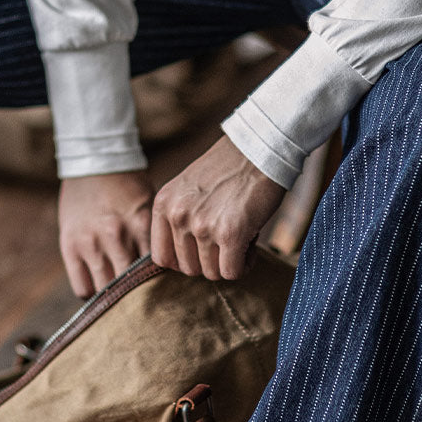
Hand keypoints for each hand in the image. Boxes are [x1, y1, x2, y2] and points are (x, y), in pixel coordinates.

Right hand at [59, 170, 154, 297]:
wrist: (93, 162)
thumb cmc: (128, 187)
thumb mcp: (149, 206)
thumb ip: (156, 237)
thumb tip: (170, 272)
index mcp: (140, 225)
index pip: (155, 270)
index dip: (160, 287)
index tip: (163, 296)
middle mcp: (115, 235)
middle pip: (131, 284)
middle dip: (139, 298)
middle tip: (145, 308)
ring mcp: (90, 242)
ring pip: (106, 290)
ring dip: (115, 298)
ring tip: (122, 302)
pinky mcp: (69, 246)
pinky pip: (82, 288)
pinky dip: (93, 295)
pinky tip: (100, 290)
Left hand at [151, 136, 284, 280]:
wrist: (259, 149)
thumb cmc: (228, 169)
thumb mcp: (188, 189)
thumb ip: (179, 218)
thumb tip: (182, 261)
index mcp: (164, 204)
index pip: (162, 257)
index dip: (185, 260)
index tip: (202, 252)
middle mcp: (178, 215)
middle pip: (189, 269)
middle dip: (210, 261)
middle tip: (227, 241)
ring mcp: (203, 225)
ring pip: (212, 272)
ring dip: (229, 261)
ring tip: (240, 237)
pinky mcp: (230, 233)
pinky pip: (232, 272)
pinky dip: (244, 265)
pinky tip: (250, 244)